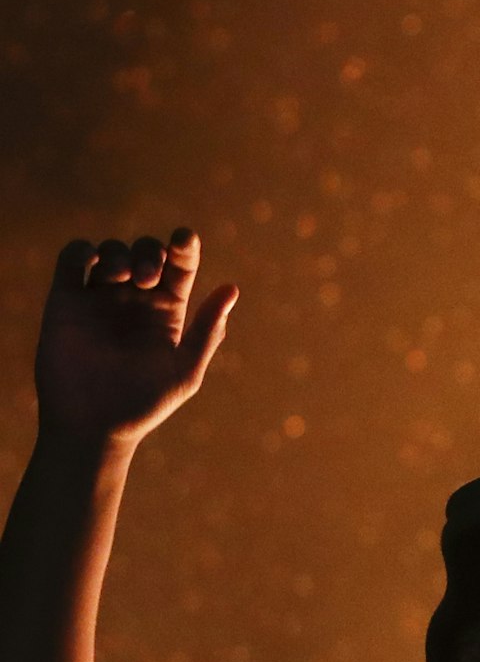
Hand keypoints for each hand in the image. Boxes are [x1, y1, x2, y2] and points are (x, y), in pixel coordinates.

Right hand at [33, 228, 238, 451]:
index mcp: (168, 312)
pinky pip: (74, 258)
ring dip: (121, 254)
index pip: (179, 267)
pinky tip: (96, 263)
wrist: (94, 423)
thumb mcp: (185, 369)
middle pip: (147, 252)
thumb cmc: (145, 403)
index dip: (185, 248)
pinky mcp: (66, 298)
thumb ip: (207, 330)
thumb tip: (231, 288)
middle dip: (150, 253)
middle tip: (147, 278)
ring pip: (113, 250)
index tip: (185, 238)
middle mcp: (135, 300)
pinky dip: (85, 250)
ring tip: (125, 280)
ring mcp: (101, 297)